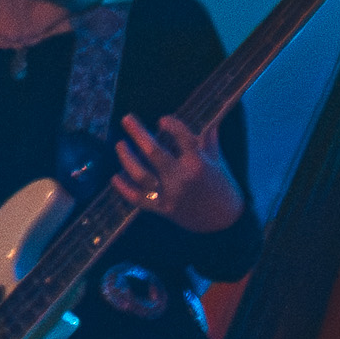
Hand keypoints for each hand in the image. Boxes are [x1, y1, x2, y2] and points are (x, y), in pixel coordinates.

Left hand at [112, 112, 245, 232]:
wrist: (223, 222)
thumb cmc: (221, 185)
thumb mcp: (217, 161)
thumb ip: (208, 139)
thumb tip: (206, 116)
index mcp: (198, 164)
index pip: (183, 138)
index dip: (172, 125)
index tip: (162, 120)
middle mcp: (182, 178)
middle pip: (154, 153)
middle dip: (138, 133)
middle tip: (126, 119)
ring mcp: (171, 195)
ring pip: (141, 175)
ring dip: (127, 158)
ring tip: (120, 144)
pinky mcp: (163, 209)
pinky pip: (139, 199)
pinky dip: (124, 189)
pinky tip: (115, 177)